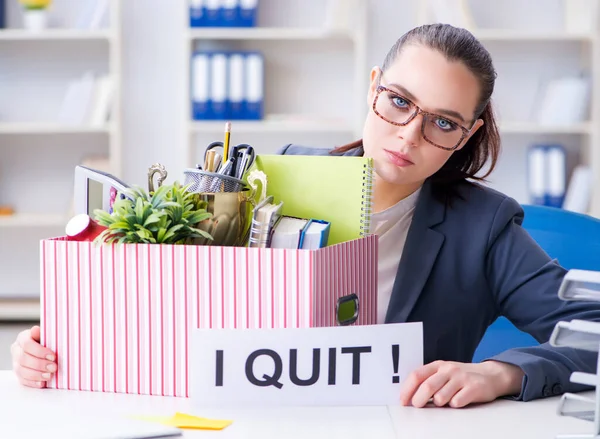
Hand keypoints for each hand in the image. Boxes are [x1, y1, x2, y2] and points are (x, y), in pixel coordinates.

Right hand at [11, 325, 56, 388]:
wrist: (45, 348)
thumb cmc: (47, 340)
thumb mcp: (46, 335)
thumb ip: (42, 334)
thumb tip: (36, 330)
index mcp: (22, 338)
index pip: (27, 345)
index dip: (40, 351)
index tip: (53, 356)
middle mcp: (17, 350)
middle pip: (24, 359)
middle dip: (40, 364)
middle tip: (53, 367)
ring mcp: (16, 363)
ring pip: (22, 371)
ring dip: (37, 374)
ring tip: (49, 375)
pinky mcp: (19, 374)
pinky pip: (23, 380)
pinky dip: (33, 382)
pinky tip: (42, 383)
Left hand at [399, 360, 523, 407]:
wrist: (490, 375)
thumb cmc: (462, 377)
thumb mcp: (444, 373)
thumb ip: (429, 380)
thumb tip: (410, 396)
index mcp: (438, 365)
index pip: (417, 375)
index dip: (407, 389)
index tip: (403, 401)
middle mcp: (449, 370)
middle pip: (427, 386)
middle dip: (419, 400)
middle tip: (417, 407)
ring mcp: (461, 378)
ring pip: (441, 397)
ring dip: (439, 404)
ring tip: (444, 401)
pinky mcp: (473, 388)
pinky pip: (457, 402)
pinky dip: (454, 405)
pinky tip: (459, 401)